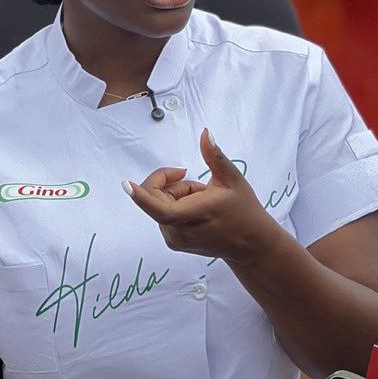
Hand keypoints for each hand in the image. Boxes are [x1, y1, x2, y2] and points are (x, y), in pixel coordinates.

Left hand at [123, 129, 271, 261]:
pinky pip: (163, 215)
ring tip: (203, 200)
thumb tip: (205, 133)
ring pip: (160, 205)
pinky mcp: (173, 243)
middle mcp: (181, 232)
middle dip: (173, 184)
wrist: (250, 244)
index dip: (141, 195)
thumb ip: (215, 156)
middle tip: (200, 187)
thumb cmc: (243, 209)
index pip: (160, 207)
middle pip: (157, 198)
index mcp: (195, 214)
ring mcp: (175, 240)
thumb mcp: (232, 179)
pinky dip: (175, 206)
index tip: (127, 184)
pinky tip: (197, 211)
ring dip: (176, 196)